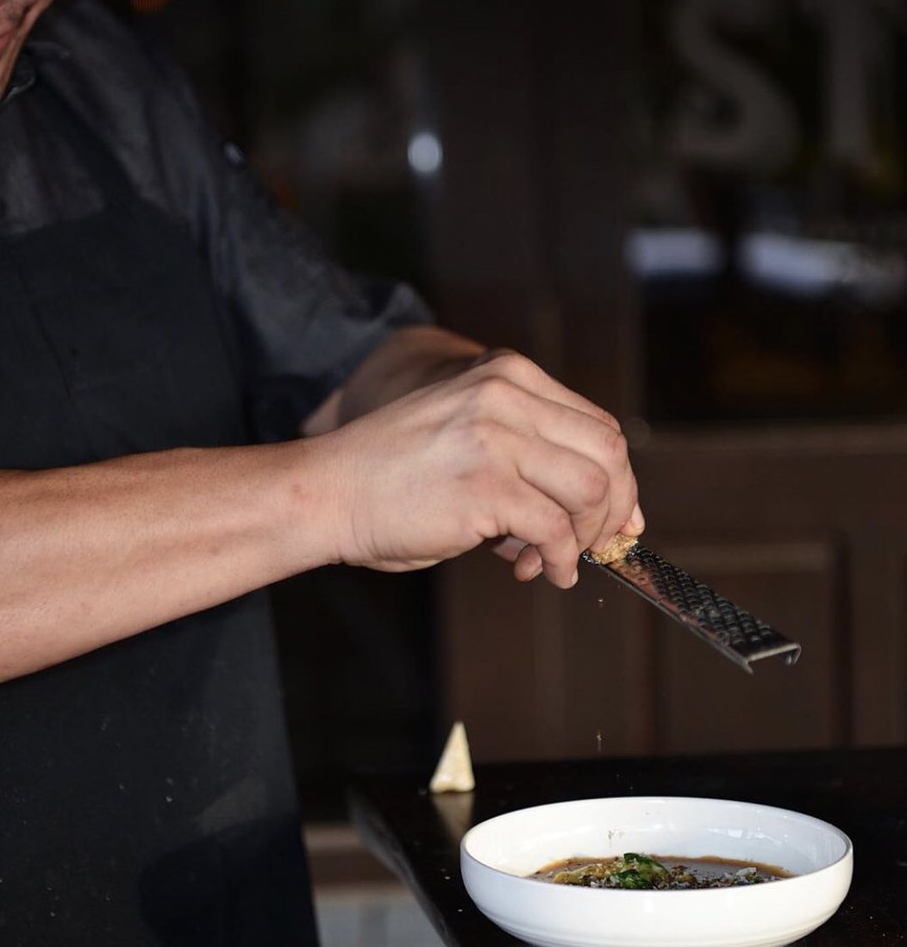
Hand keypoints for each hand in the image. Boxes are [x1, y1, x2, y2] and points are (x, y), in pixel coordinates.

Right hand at [319, 350, 642, 588]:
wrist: (328, 491)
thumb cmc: (393, 474)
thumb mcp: (467, 432)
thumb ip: (527, 455)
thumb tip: (599, 511)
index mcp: (507, 375)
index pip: (596, 424)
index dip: (618, 477)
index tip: (618, 517)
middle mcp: (507, 395)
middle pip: (608, 451)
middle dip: (613, 508)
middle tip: (595, 545)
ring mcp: (497, 437)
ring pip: (592, 489)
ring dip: (586, 536)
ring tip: (554, 560)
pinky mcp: (486, 484)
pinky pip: (556, 530)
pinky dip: (561, 560)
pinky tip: (541, 571)